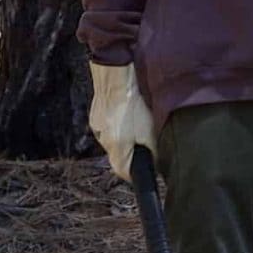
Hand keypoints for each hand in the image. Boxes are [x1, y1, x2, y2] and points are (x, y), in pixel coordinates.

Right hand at [87, 61, 157, 180]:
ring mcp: (97, 127)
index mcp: (116, 148)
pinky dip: (118, 123)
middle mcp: (103, 141)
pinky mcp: (95, 115)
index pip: (123, 172)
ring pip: (113, 139)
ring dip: (124, 135)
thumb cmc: (133, 103)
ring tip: (136, 122)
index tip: (144, 170)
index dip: (135, 174)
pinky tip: (127, 113)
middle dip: (131, 152)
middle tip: (145, 142)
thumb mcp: (149, 131)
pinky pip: (108, 125)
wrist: (115, 78)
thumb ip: (153, 151)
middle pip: (118, 156)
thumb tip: (156, 164)